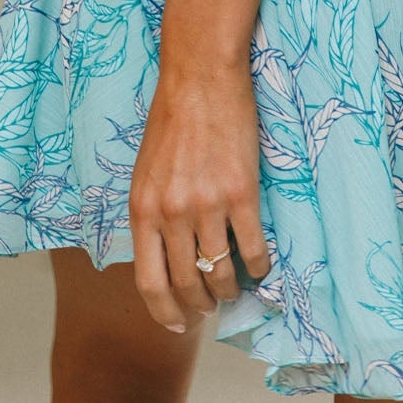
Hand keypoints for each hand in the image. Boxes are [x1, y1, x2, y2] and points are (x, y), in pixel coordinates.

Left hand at [128, 60, 271, 333]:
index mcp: (142, 209)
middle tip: (210, 308)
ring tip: (233, 286)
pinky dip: (258, 266)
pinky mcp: (242, 193)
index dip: (164, 311)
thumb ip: (152, 215)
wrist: (201, 77)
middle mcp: (171, 214)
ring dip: (228, 288)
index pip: (148, 281)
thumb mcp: (145, 173)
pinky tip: (260, 266)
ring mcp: (207, 205)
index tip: (176, 325)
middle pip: (186, 284)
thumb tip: (166, 256)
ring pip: (220, 271)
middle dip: (199, 305)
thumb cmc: (172, 121)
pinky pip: (252, 248)